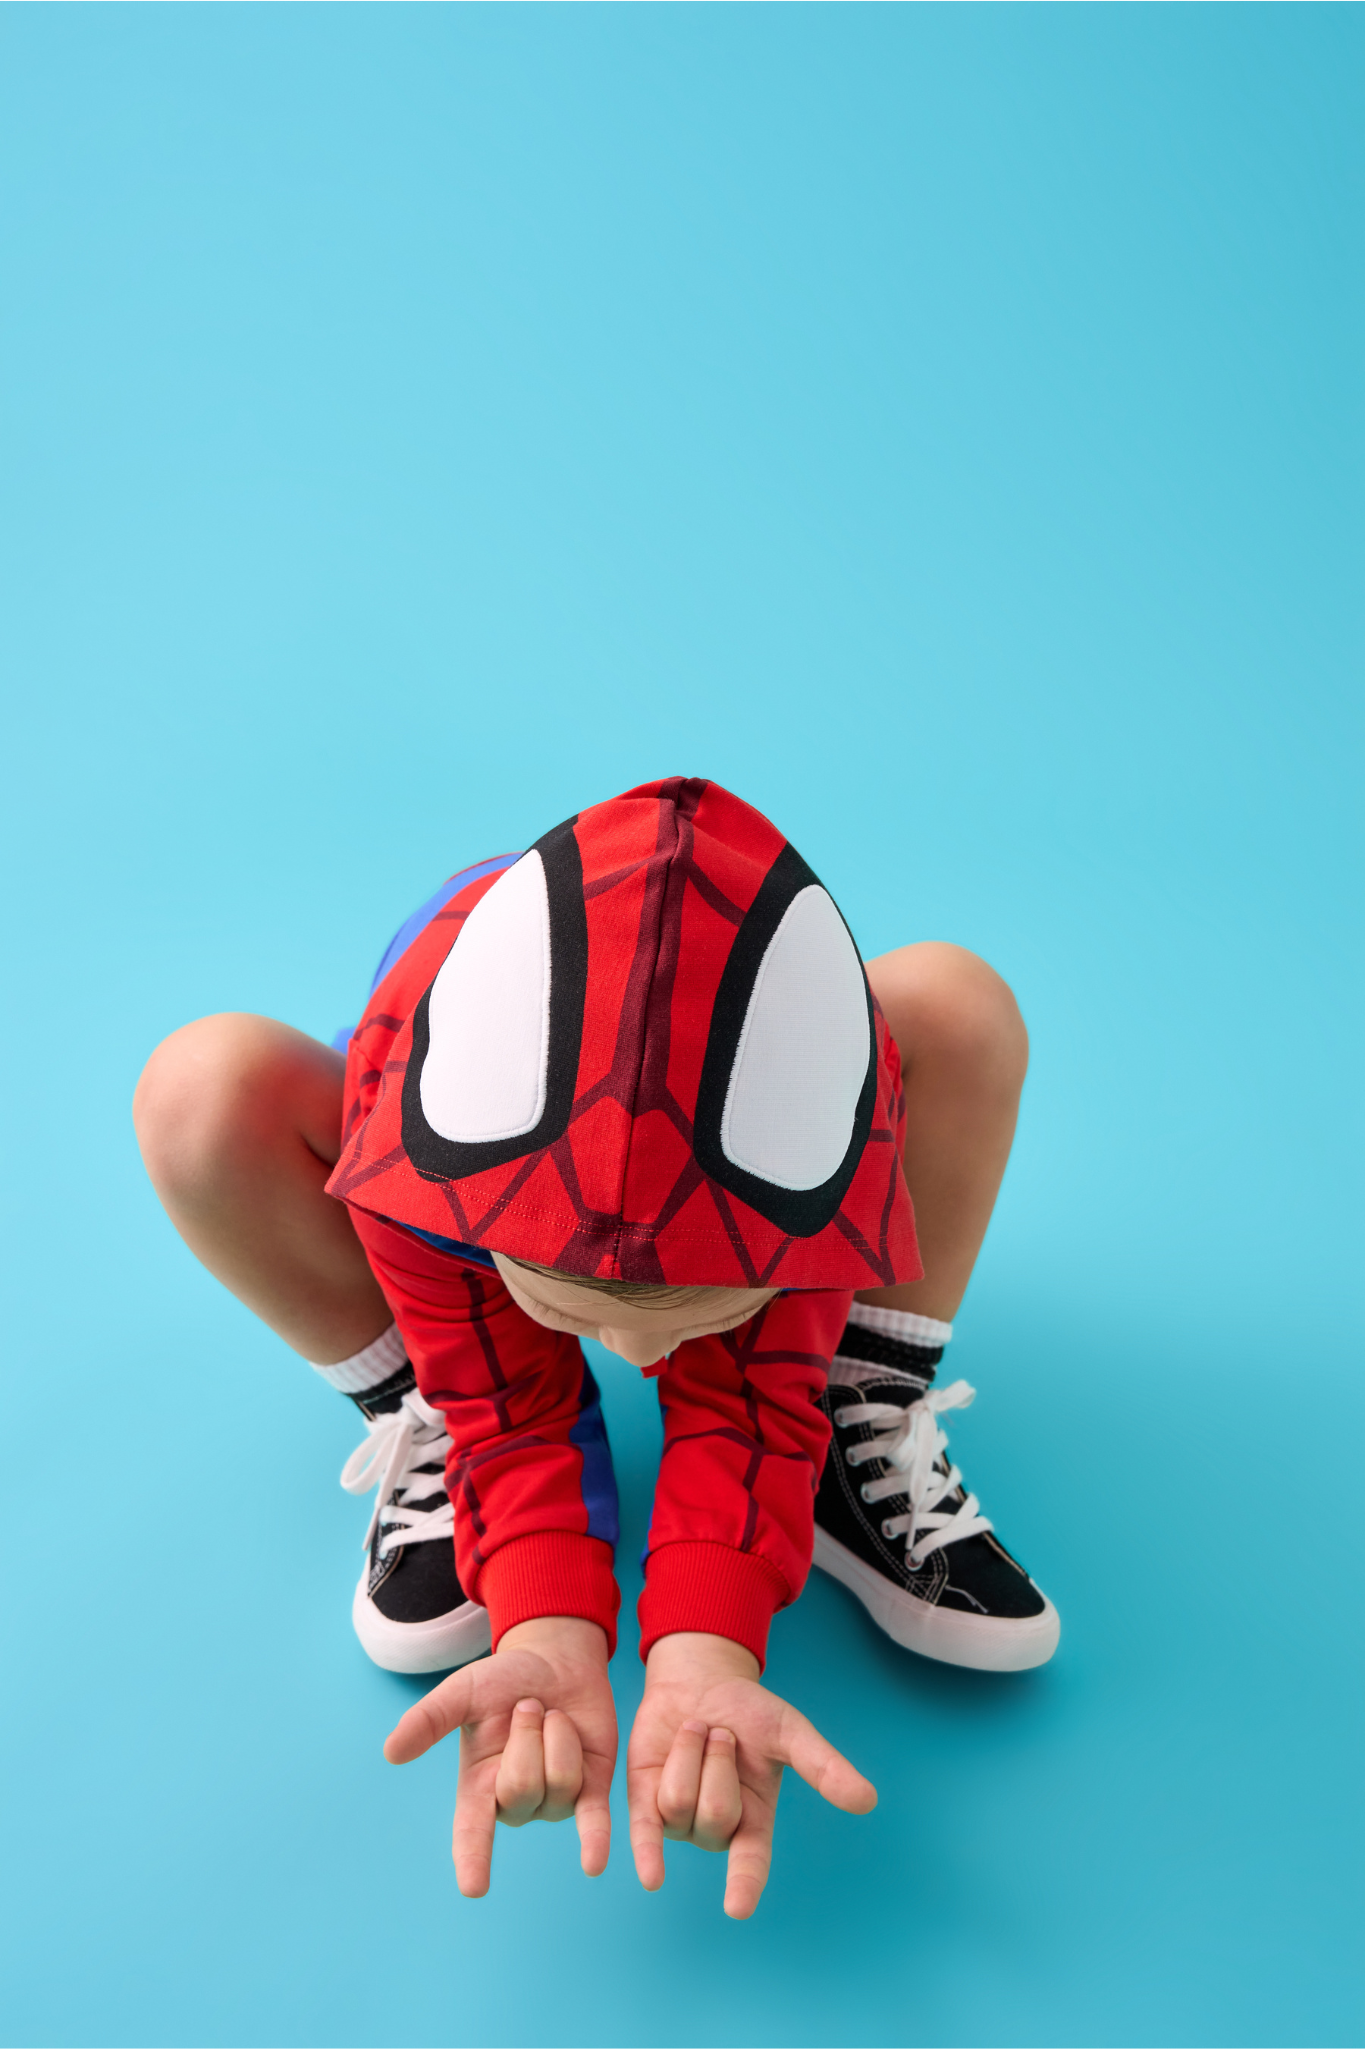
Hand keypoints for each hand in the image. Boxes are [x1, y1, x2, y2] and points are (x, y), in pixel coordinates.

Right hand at [384, 1615, 615, 1896]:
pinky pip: (594, 1820)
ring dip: (558, 1733)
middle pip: (523, 1787)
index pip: (472, 1832)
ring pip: (562, 1781)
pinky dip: (594, 1842)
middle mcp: (516, 1803)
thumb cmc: (501, 1682)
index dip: (473, 1859)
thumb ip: (429, 1720)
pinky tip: (593, 1865)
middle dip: (527, 1734)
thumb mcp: (462, 1693)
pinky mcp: (592, 1790)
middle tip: (528, 1706)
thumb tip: (391, 1752)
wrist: (553, 1660)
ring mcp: (555, 1800)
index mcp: (478, 1787)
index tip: (473, 1888)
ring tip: (550, 1715)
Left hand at [627, 1631, 875, 1917]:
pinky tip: (652, 1879)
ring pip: (677, 1800)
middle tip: (721, 1732)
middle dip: (717, 1758)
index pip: (750, 1863)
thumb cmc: (751, 1712)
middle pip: (713, 1812)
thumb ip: (823, 1767)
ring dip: (689, 1750)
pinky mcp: (644, 1805)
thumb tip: (868, 1800)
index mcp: (754, 1821)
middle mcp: (716, 1829)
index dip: (744, 1886)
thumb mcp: (790, 1734)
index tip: (737, 1908)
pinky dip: (647, 1855)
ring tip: (698, 1732)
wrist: (701, 1681)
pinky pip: (643, 1832)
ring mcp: (678, 1820)